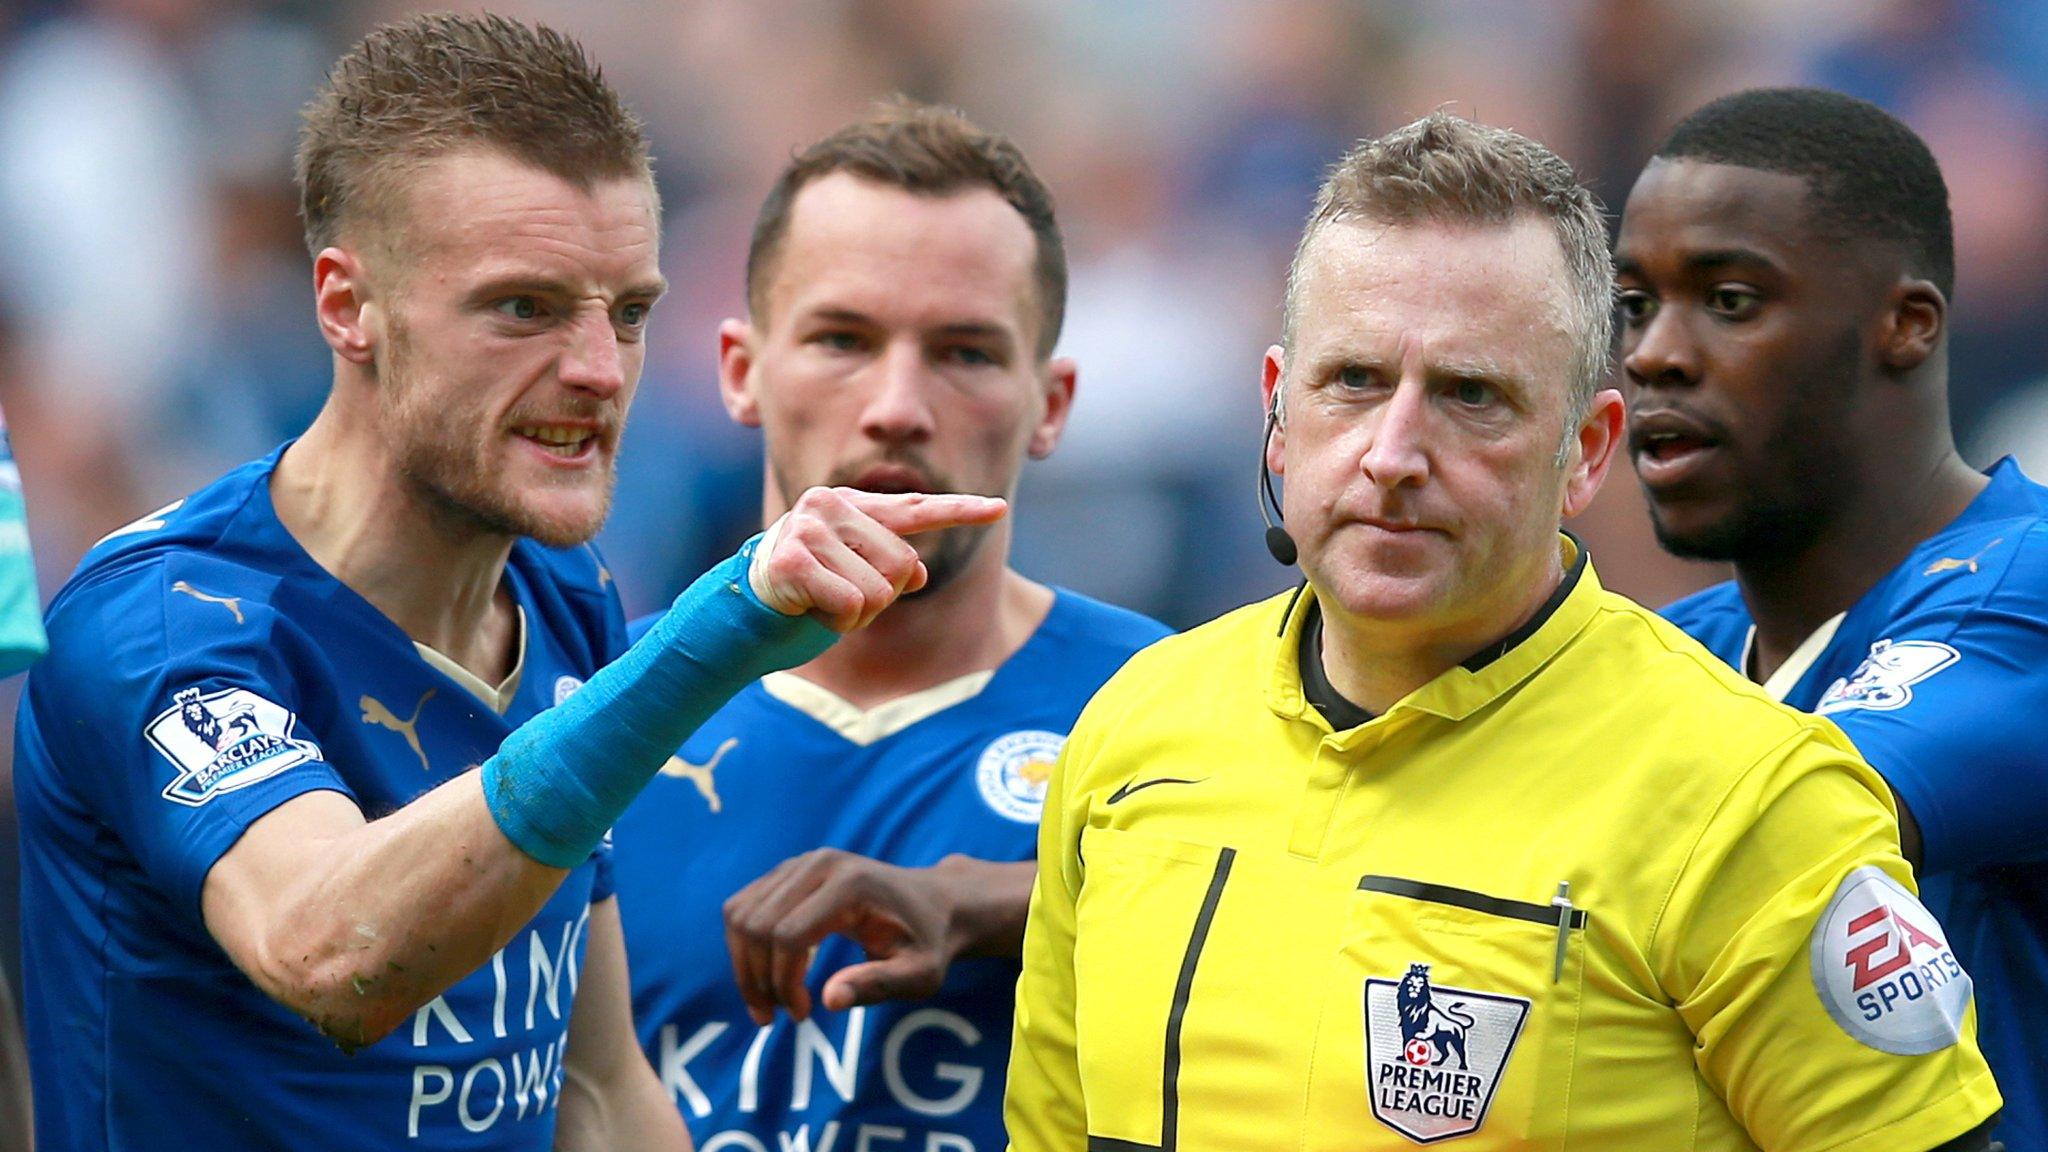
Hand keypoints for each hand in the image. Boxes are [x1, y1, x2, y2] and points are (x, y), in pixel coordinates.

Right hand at [722, 849, 966, 1024]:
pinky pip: (744, 907)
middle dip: (757, 978)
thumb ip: (877, 985)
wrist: (934, 902)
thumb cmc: (928, 942)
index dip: (784, 983)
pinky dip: (744, 946)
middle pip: (756, 925)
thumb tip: (829, 1000)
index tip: (802, 1015)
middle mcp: (818, 864)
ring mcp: (799, 862)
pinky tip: (770, 974)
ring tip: (770, 1001)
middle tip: (777, 1016)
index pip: (788, 935)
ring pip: (740, 915)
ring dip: (744, 965)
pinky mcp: (788, 870)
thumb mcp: (919, 974)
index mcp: (850, 885)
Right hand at [749, 488, 1005, 631]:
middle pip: (903, 565)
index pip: (914, 509)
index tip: (998, 509)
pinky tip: (806, 609)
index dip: (960, 512)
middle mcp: (830, 504)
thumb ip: (890, 567)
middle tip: (835, 598)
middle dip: (879, 598)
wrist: (740, 612)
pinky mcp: (791, 558)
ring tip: (819, 602)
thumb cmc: (803, 595)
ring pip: (879, 592)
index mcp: (851, 506)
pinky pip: (850, 604)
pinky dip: (836, 621)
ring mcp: (808, 527)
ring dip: (855, 615)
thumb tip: (920, 573)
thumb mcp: (855, 578)